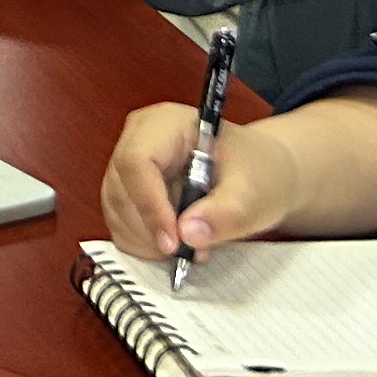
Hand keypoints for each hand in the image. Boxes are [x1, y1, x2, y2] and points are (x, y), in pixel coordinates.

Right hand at [101, 105, 300, 263]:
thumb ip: (226, 213)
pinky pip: (119, 223)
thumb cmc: (257, 172)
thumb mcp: (254, 193)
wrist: (260, 174)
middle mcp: (138, 139)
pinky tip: (176, 245)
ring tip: (190, 248)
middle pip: (121, 189)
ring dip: (148, 241)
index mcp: (165, 124)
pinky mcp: (128, 191)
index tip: (173, 242)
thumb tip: (188, 233)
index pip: (137, 161)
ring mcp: (129, 165)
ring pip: (116, 210)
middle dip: (151, 229)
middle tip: (190, 252)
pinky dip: (144, 245)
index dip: (149, 204)